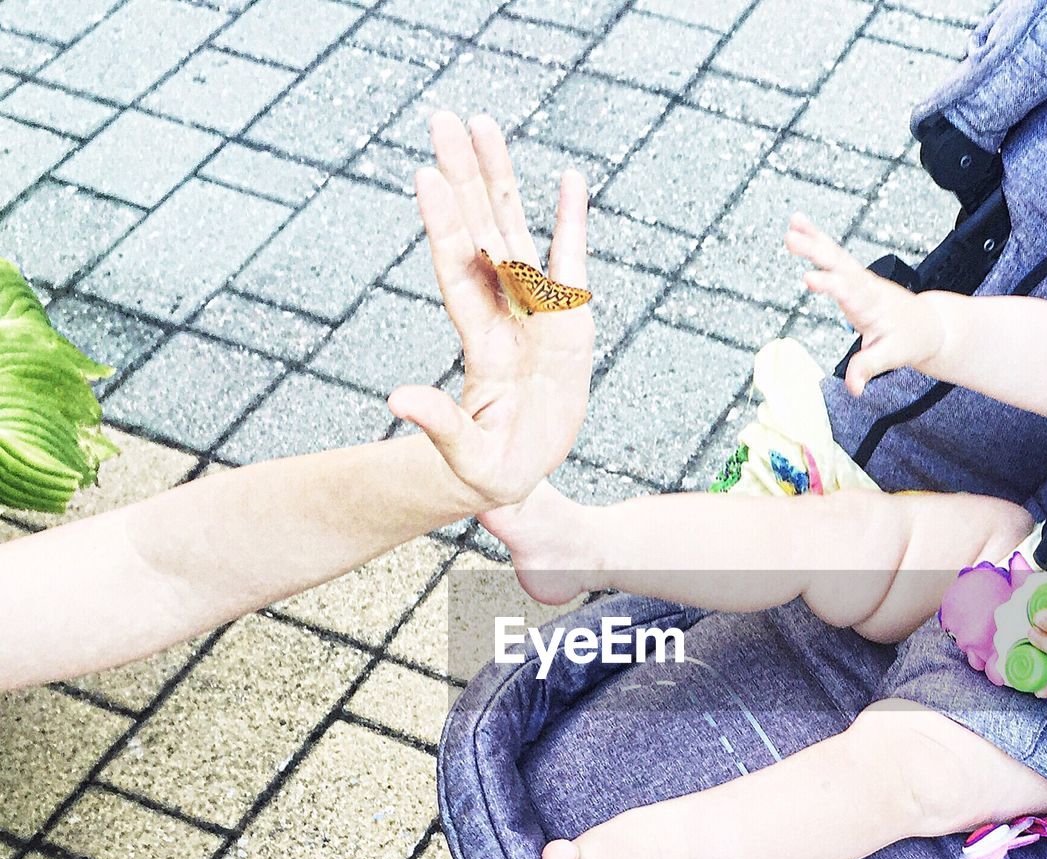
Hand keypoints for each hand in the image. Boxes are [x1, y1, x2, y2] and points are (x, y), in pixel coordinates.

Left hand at [388, 112, 593, 509]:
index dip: (445, 228)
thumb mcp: (465, 459)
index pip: (458, 275)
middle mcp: (501, 317)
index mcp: (481, 347)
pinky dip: (570, 222)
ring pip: (514, 234)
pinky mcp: (565, 320)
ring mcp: (532, 314)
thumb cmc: (488, 470)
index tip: (427, 176)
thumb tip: (396, 400)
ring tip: (484, 124)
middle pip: (480, 234)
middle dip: (464, 178)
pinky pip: (568, 263)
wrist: (517, 467)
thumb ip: (439, 426)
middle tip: (445, 119)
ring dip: (499, 181)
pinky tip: (568, 180)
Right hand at [784, 213, 943, 393]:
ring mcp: (860, 278)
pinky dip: (818, 240)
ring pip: (836, 255)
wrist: (928, 325)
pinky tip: (801, 229)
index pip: (849, 292)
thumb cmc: (911, 339)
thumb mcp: (892, 357)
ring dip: (813, 239)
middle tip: (791, 239)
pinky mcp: (855, 277)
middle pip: (839, 265)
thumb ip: (869, 367)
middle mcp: (865, 286)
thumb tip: (854, 388)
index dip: (830, 285)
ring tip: (792, 224)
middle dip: (816, 251)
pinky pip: (835, 256)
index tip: (809, 278)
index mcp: (873, 305)